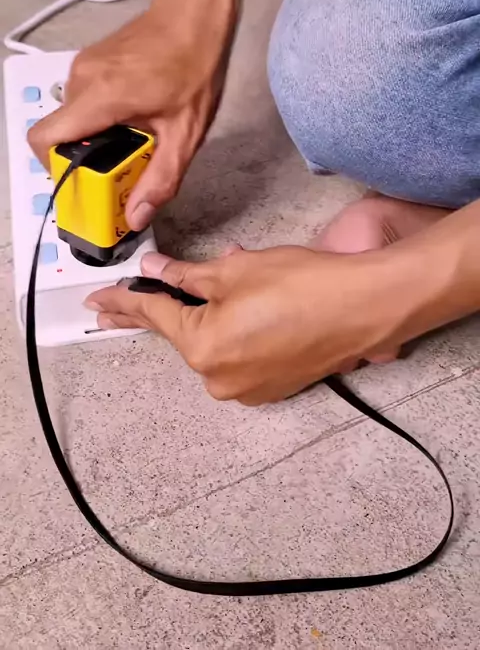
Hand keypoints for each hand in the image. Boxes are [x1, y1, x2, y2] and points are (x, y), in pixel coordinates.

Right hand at [28, 0, 236, 230]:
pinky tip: (139, 117)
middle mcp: (82, 79)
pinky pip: (85, 102)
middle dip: (88, 161)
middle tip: (127, 169)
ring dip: (100, 139)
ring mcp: (84, 68)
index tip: (91, 185)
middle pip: (61, 136)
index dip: (58, 171)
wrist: (196, 11)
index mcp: (99, 96)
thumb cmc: (195, 63)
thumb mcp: (186, 133)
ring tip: (141, 139)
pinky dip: (103, 120)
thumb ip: (160, 179)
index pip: (44, 140)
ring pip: (75, 120)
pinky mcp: (91, 63)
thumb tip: (137, 215)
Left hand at [84, 245, 415, 405]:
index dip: (125, 301)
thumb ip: (187, 276)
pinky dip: (230, 335)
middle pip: (181, 335)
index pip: (154, 315)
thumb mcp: (235, 270)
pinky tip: (240, 314)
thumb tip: (156, 270)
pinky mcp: (272, 388)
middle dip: (156, 312)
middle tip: (116, 304)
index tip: (99, 300)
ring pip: (210, 345)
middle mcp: (219, 379)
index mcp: (202, 348)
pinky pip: (237, 357)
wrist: (364, 307)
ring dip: (203, 321)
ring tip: (207, 293)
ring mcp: (247, 389)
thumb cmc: (302, 283)